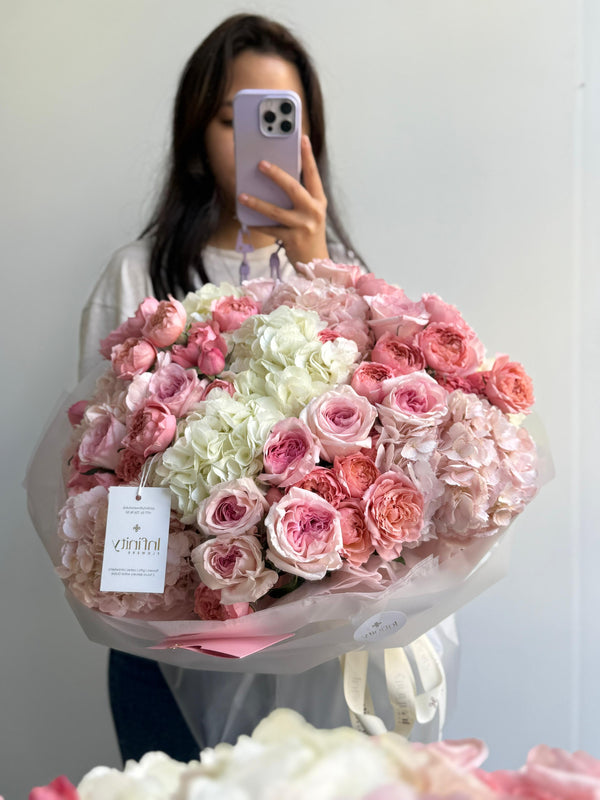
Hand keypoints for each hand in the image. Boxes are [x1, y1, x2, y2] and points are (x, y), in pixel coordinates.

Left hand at [237, 135, 328, 266]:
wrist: (315, 263)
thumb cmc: (308, 233)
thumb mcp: (309, 212)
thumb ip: (298, 196)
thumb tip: (273, 178)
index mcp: (319, 201)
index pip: (313, 175)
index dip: (308, 156)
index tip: (302, 138)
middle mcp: (313, 212)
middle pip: (293, 188)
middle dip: (276, 174)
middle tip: (261, 164)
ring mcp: (303, 226)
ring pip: (276, 211)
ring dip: (257, 203)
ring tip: (242, 195)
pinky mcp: (292, 240)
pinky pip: (270, 229)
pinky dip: (257, 224)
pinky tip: (246, 219)